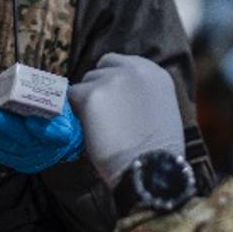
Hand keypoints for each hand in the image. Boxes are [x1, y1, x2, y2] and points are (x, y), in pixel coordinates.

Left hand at [0, 103, 83, 173]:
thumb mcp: (60, 103)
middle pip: (27, 142)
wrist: (58, 137)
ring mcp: (32, 159)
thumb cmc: (56, 115)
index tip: (31, 121)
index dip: (44, 130)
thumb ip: (48, 99)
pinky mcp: (18, 162)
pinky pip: (0, 152)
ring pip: (9, 148)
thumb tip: (25, 87)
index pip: (58, 135)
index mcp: (64, 134)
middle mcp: (49, 150)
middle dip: (8, 128)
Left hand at [69, 53, 183, 185]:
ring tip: (96, 126)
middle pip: (103, 66)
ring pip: (86, 82)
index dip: (114, 80)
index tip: (111, 98)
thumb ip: (142, 95)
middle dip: (99, 86)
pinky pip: (71, 97)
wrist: (150, 169)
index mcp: (156, 73)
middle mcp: (135, 69)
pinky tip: (85, 129)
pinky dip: (74, 112)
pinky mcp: (90, 94)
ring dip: (87, 100)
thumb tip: (118, 97)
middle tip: (100, 112)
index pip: (124, 62)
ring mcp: (111, 79)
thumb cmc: (159, 152)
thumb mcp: (161, 111)